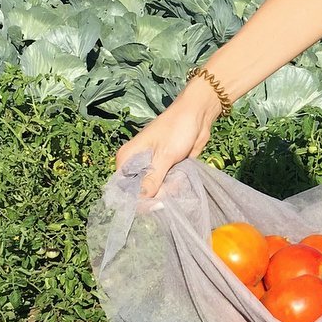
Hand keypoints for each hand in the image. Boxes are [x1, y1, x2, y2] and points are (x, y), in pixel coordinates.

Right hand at [114, 81, 221, 197]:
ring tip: (177, 185)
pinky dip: (174, 188)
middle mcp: (136, 165)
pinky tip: (181, 185)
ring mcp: (152, 168)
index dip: (135, 201)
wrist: (198, 115)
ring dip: (166, 193)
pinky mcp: (166, 169)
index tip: (152, 207)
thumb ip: (152, 179)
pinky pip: (166, 185)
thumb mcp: (165, 155)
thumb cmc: (177, 129)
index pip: (123, 189)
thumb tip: (140, 202)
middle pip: (139, 192)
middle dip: (154, 197)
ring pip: (154, 191)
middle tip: (169, 195)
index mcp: (127, 158)